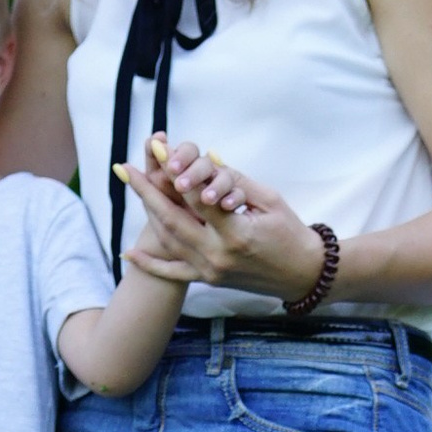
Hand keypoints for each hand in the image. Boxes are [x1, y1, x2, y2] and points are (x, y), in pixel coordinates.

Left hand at [123, 138, 330, 300]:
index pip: (195, 197)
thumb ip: (235, 182)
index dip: (173, 171)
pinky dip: (151, 264)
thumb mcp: (268, 201)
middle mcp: (218, 255)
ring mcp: (211, 271)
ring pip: (169, 241)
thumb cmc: (291, 233)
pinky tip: (129, 253)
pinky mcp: (210, 281)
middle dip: (146, 192)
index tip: (156, 150)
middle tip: (126, 169)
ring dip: (147, 215)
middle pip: (172, 219)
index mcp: (235, 233)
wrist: (304, 274)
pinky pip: (174, 273)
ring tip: (133, 189)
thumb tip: (205, 163)